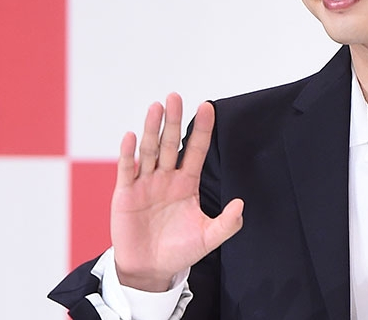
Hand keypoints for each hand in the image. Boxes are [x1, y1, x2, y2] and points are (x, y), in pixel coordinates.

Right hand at [111, 93, 243, 291]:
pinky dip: (128, 153)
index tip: (207, 106)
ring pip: (149, 150)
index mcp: (187, 183)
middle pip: (170, 143)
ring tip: (155, 107)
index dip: (202, 129)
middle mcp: (166, 177)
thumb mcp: (208, 238)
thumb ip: (227, 223)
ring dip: (151, 129)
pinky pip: (128, 170)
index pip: (196, 149)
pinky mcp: (126, 194)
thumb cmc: (179, 251)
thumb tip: (241, 205)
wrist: (150, 270)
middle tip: (175, 97)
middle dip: (173, 120)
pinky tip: (131, 136)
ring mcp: (145, 183)